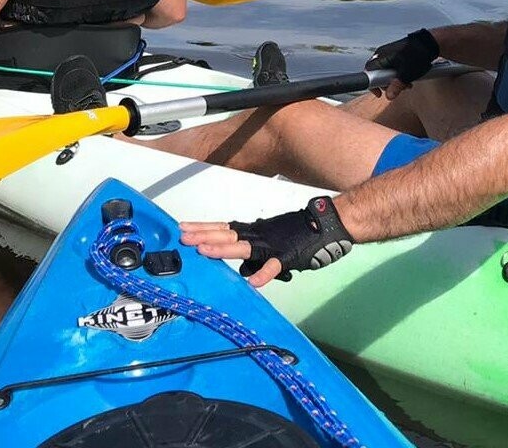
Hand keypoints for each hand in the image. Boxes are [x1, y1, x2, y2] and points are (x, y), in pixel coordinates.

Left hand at [179, 196, 353, 287]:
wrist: (325, 224)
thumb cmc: (298, 234)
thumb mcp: (272, 244)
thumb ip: (256, 258)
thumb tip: (245, 274)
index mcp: (253, 230)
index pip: (223, 227)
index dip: (203, 228)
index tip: (183, 227)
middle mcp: (258, 234)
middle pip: (226, 233)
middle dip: (204, 235)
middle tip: (183, 236)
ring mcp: (271, 244)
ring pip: (243, 247)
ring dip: (223, 248)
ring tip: (204, 251)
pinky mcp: (287, 255)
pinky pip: (274, 266)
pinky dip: (264, 274)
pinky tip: (254, 282)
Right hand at [365, 28, 439, 98]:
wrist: (429, 43)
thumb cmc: (418, 54)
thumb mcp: (407, 73)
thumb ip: (397, 85)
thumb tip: (389, 96)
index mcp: (382, 56)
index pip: (369, 71)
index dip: (372, 84)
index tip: (379, 93)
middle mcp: (383, 53)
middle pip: (377, 73)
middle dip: (387, 84)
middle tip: (396, 89)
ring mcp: (389, 53)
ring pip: (386, 71)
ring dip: (394, 80)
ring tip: (406, 84)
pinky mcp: (396, 54)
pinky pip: (392, 66)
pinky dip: (398, 74)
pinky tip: (408, 77)